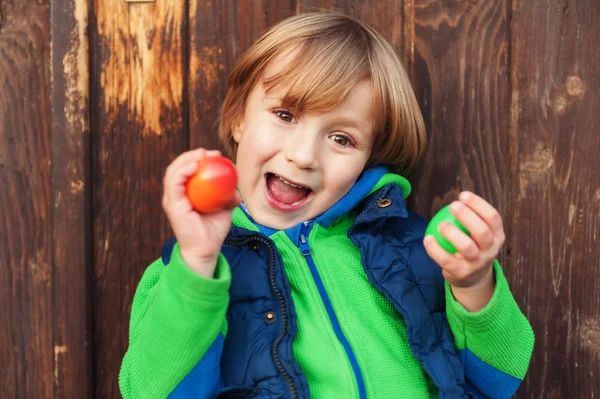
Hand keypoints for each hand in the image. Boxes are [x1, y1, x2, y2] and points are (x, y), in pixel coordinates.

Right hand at [162, 148, 240, 276]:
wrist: (206, 249)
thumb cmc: (213, 230)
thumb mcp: (224, 210)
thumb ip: (228, 198)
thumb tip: (237, 190)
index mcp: (184, 194)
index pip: (187, 170)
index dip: (198, 158)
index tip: (216, 155)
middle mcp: (175, 195)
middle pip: (178, 167)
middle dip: (192, 155)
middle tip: (209, 152)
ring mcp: (172, 199)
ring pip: (174, 172)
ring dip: (186, 159)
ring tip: (201, 155)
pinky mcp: (172, 204)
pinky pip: (175, 183)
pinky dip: (183, 171)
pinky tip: (194, 166)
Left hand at [423, 191, 504, 310]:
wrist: (473, 278)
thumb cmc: (473, 247)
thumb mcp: (480, 235)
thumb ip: (473, 219)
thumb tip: (457, 197)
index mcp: (497, 236)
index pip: (493, 217)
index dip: (479, 204)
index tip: (463, 195)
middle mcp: (490, 250)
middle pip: (482, 231)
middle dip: (467, 216)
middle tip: (453, 206)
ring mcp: (477, 263)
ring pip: (467, 247)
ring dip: (452, 233)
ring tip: (441, 224)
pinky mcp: (461, 273)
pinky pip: (446, 260)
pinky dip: (435, 249)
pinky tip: (428, 238)